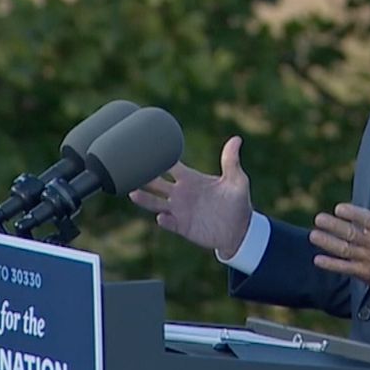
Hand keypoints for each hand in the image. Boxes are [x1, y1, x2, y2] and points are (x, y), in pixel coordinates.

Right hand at [129, 136, 252, 257]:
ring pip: (155, 203)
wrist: (240, 230)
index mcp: (191, 179)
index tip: (144, 149)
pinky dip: (165, 220)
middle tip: (128, 169)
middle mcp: (181, 193)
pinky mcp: (183, 226)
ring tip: (133, 193)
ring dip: (145, 199)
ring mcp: (180, 210)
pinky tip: (161, 217)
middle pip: (156, 183)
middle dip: (144, 177)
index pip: (171, 166)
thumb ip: (231, 161)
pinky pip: (169, 223)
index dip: (159, 157)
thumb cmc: (238, 202)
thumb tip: (236, 139)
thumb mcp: (237, 180)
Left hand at [309, 177, 369, 296]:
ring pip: (345, 251)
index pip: (369, 221)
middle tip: (318, 219)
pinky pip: (345, 268)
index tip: (339, 208)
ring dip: (328, 243)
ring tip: (314, 235)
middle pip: (352, 235)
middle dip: (334, 227)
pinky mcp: (364, 273)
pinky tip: (318, 259)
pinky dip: (331, 265)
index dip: (353, 214)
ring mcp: (369, 261)